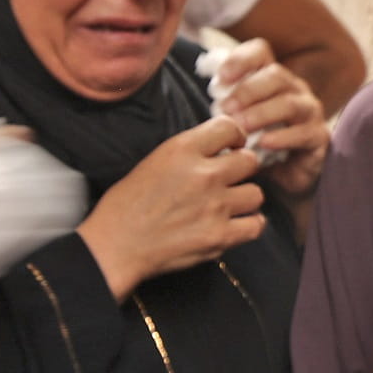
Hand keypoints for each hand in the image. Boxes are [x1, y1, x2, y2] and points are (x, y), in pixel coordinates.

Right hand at [77, 117, 264, 300]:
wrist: (115, 245)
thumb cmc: (128, 204)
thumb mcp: (155, 161)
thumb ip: (190, 153)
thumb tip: (221, 148)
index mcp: (182, 150)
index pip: (229, 127)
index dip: (236, 137)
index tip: (233, 147)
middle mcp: (203, 175)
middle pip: (250, 161)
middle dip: (242, 169)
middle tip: (230, 179)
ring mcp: (214, 206)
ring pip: (256, 193)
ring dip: (245, 199)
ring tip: (229, 204)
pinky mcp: (219, 236)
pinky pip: (256, 225)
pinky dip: (249, 225)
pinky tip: (236, 224)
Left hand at [206, 38, 329, 197]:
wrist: (282, 178)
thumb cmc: (255, 143)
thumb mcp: (236, 120)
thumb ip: (224, 101)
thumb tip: (207, 82)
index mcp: (272, 78)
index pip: (260, 52)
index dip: (240, 59)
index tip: (219, 78)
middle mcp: (294, 89)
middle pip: (276, 75)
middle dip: (247, 91)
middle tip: (224, 108)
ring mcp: (310, 112)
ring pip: (290, 104)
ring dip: (262, 114)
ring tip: (240, 127)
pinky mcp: (319, 138)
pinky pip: (304, 133)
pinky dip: (283, 138)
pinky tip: (263, 144)